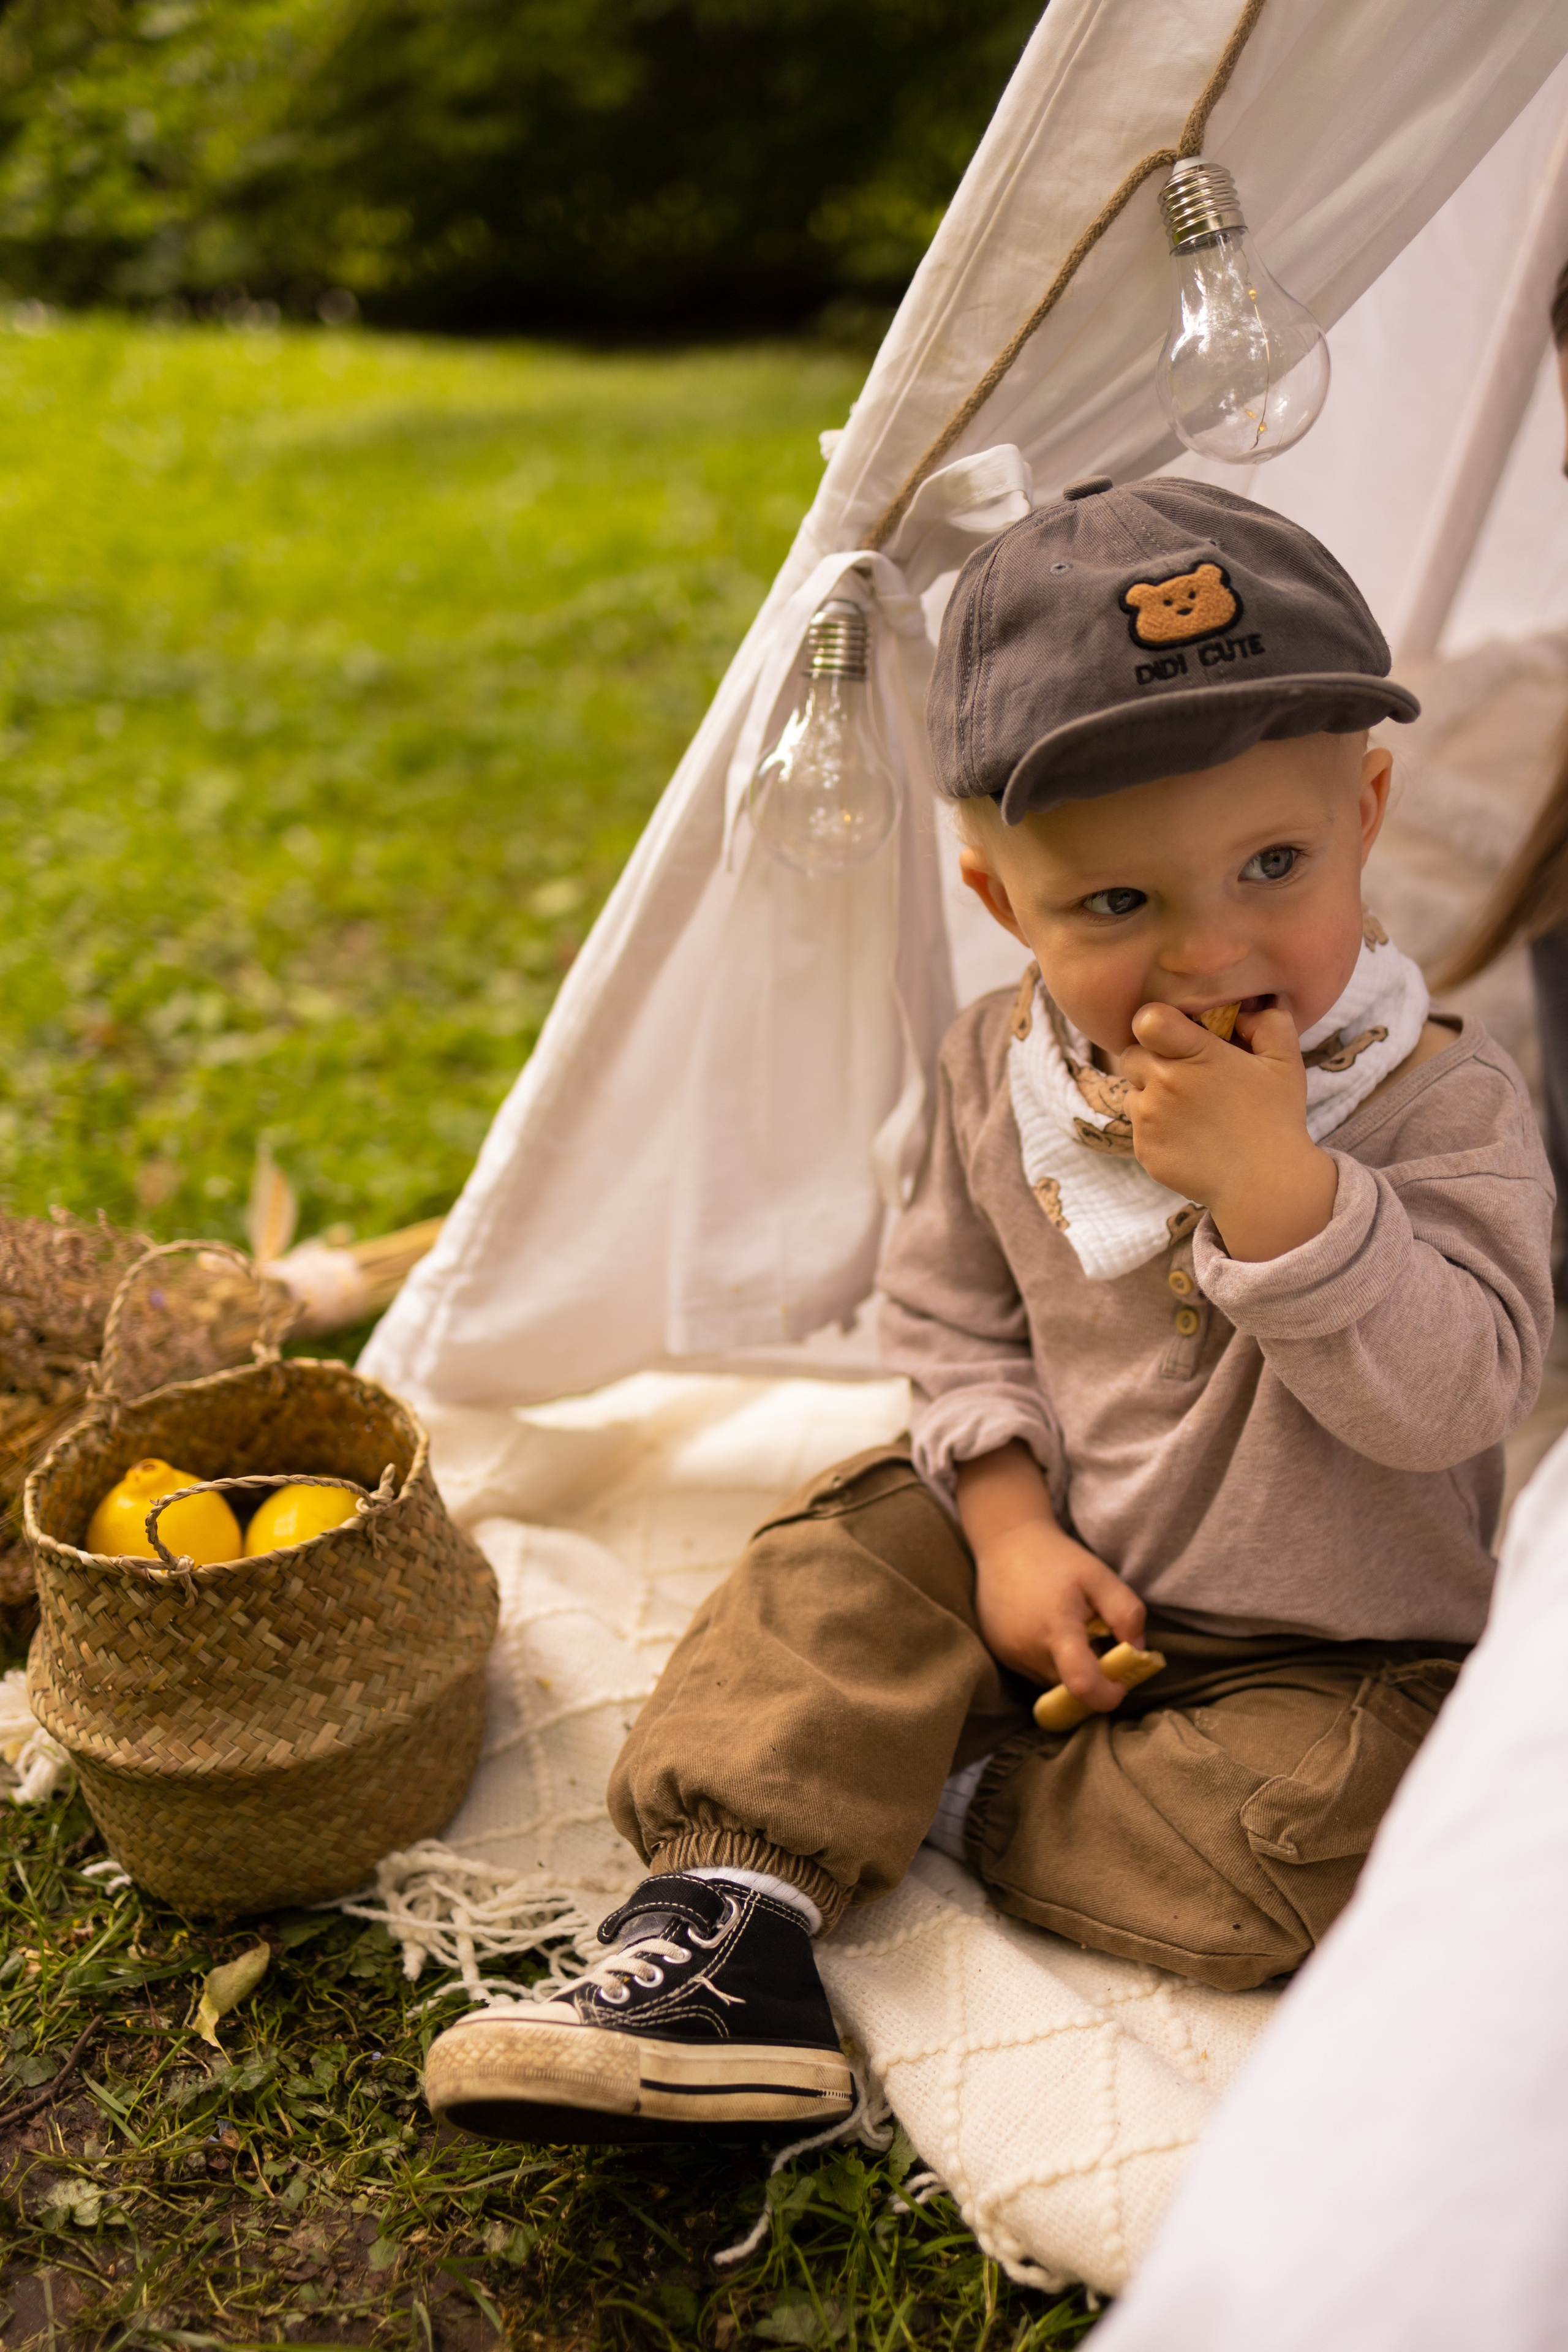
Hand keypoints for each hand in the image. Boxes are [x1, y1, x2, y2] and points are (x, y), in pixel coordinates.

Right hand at [955, 1442, 1144, 1709]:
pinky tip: (1046, 1626)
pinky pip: (1033, 1670)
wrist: (1005, 1542)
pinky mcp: (998, 1653)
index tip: (1119, 1684)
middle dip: (1091, 1672)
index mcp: (1056, 1629)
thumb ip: (1127, 1613)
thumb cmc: (1057, 1558)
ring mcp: (1009, 1654)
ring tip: (1068, 1626)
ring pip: (1051, 1680)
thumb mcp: (1101, 1576)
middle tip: (1095, 1637)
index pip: (1081, 1685)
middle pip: (1069, 1686)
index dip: (1106, 1696)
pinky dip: (1048, 1658)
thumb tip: (1136, 1650)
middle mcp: (1027, 1650)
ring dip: (1067, 1665)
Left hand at [1120, 1002, 1338, 1260]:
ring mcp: (1149, 1119)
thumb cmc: (1276, 1119)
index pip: (1147, 1020)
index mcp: (1195, 1055)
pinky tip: (1189, 1136)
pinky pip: (1137, 1127)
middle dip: (1152, 1059)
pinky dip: (1155, 1128)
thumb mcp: (1285, 1061)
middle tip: (1184, 1074)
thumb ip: (1268, 1021)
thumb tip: (1245, 1007)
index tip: (1172, 1034)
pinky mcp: (1143, 1150)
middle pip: (1131, 1055)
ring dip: (1152, 1094)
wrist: (1265, 1185)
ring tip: (1190, 1109)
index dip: (1155, 1024)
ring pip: (1132, 1091)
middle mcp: (1164, 1083)